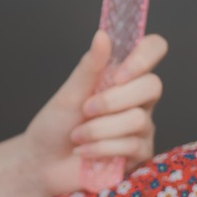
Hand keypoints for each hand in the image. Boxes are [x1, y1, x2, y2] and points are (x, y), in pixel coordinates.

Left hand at [19, 29, 166, 196]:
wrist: (43, 162)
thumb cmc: (55, 124)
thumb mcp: (69, 93)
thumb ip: (89, 66)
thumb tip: (103, 34)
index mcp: (122, 75)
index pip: (154, 48)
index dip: (144, 57)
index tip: (117, 74)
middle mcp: (137, 98)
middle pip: (153, 86)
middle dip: (112, 100)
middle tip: (85, 109)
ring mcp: (142, 126)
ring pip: (138, 119)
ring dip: (99, 129)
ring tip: (78, 135)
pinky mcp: (140, 153)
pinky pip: (133, 145)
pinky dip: (101, 147)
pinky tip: (84, 151)